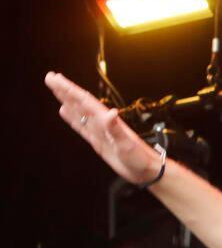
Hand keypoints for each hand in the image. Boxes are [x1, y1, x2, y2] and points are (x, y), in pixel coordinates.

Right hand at [45, 71, 164, 185]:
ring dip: (66, 100)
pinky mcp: (98, 141)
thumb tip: (110, 113)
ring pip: (78, 112)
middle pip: (79, 102)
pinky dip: (72, 118)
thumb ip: (116, 129)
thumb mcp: (126, 144)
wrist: (146, 170)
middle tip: (50, 77)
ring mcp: (99, 131)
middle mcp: (101, 123)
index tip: (56, 78)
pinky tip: (64, 111)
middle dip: (65, 90)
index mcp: (106, 121)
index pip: (84, 101)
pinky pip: (81, 126)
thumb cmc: (139, 157)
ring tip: (55, 89)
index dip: (69, 90)